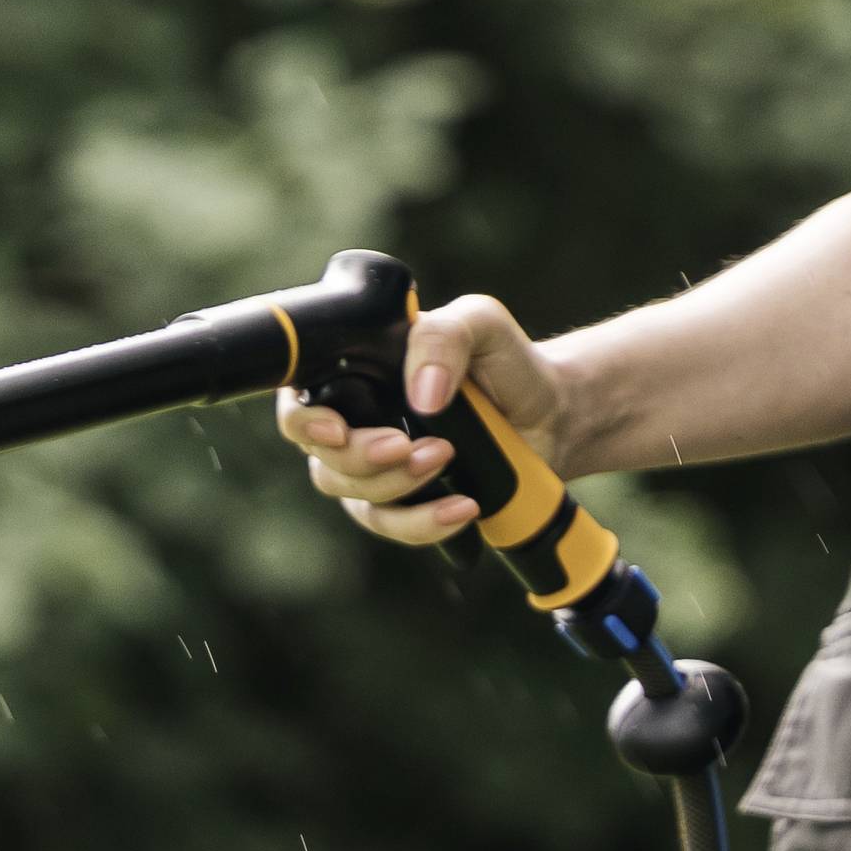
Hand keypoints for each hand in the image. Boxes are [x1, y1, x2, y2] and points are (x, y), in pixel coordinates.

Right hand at [270, 294, 568, 550]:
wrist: (553, 414)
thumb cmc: (506, 362)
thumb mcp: (480, 324)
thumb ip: (443, 337)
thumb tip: (419, 397)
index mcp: (354, 376)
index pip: (297, 401)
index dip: (302, 422)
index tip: (337, 431)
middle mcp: (353, 424)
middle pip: (321, 459)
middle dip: (359, 459)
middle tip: (404, 445)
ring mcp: (373, 470)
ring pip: (350, 496)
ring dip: (394, 486)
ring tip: (445, 458)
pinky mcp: (402, 505)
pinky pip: (392, 527)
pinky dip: (423, 523)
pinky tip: (460, 507)